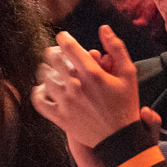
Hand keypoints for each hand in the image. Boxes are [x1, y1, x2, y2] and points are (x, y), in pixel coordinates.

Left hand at [31, 27, 143, 150]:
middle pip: (54, 60)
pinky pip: (40, 101)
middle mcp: (76, 86)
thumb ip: (116, 49)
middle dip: (54, 53)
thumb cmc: (125, 104)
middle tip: (56, 54)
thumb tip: (103, 28)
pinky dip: (38, 93)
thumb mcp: (128, 74)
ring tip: (51, 71)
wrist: (120, 138)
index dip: (63, 38)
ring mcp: (66, 102)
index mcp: (92, 73)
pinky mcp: (60, 117)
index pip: (68, 46)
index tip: (63, 37)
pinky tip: (42, 89)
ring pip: (46, 78)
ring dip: (47, 72)